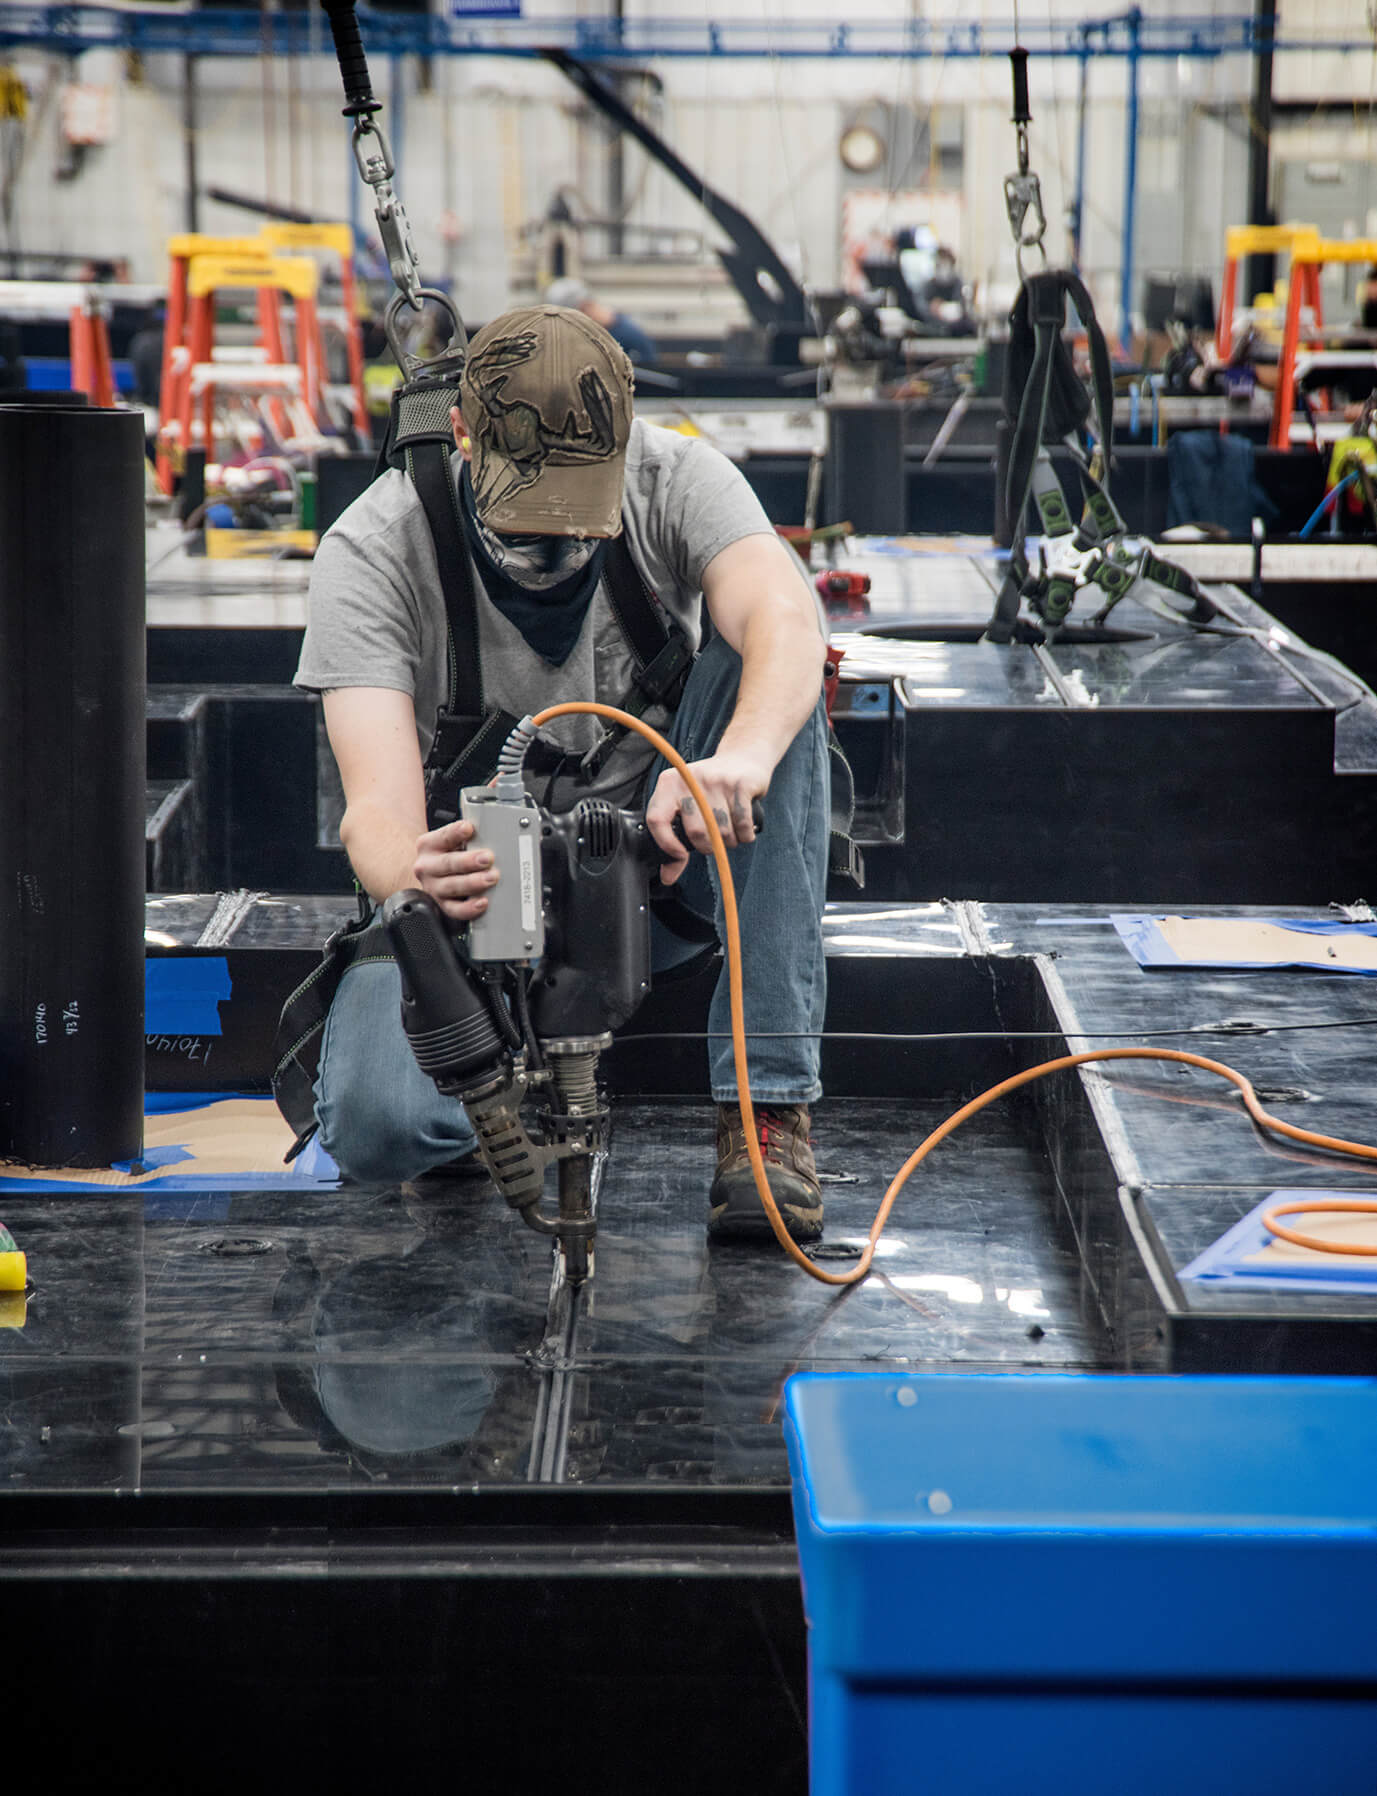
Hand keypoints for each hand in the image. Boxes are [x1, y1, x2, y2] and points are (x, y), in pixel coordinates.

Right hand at [412, 817, 499, 922]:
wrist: (434, 875)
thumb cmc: (450, 854)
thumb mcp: (453, 841)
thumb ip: (468, 837)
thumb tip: (490, 833)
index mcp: (428, 845)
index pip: (443, 837)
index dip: (456, 832)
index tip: (468, 828)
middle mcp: (427, 866)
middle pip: (447, 863)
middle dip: (469, 861)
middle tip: (487, 858)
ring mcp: (433, 887)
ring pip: (451, 886)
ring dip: (473, 883)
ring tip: (490, 878)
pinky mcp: (441, 905)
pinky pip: (455, 910)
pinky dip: (469, 908)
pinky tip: (482, 902)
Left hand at [646, 750, 767, 886]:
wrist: (742, 758)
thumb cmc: (709, 789)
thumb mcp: (686, 805)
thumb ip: (674, 839)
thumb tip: (667, 877)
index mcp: (669, 783)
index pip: (657, 819)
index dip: (667, 844)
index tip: (680, 854)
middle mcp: (690, 780)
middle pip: (696, 831)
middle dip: (708, 846)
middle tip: (713, 841)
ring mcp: (717, 780)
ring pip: (722, 831)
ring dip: (729, 841)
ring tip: (730, 832)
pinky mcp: (741, 784)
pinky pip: (742, 825)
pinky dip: (745, 835)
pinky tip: (744, 830)